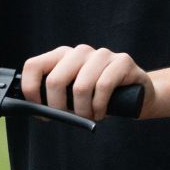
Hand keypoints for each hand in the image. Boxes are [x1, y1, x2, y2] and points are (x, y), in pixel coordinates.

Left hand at [21, 44, 150, 122]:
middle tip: (68, 118)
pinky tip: (102, 112)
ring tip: (90, 116)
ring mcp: (102, 54)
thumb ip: (55, 98)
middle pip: (55, 80)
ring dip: (83, 110)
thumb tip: (37, 110)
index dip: (31, 90)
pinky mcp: (123, 61)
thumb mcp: (72, 97)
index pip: (33, 66)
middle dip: (59, 107)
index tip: (39, 109)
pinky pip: (103, 86)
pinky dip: (99, 106)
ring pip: (81, 87)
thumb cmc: (99, 98)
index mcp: (62, 56)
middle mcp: (80, 51)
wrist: (138, 95)